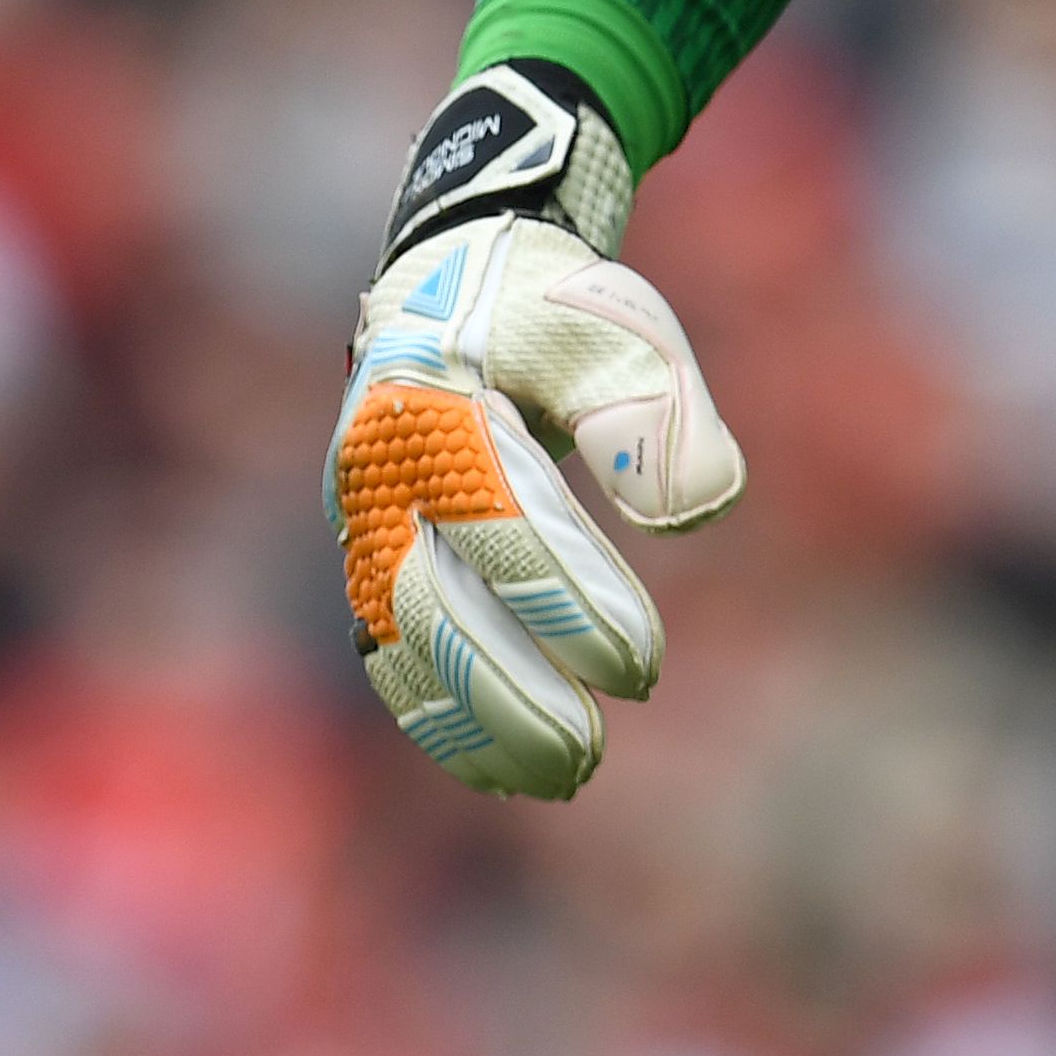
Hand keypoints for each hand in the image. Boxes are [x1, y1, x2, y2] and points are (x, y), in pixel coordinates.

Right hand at [325, 59, 743, 796]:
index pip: (503, 524)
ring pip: (403, 646)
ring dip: (475, 724)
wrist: (461, 278)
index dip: (570, 605)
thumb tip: (693, 516)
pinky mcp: (370, 556)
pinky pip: (393, 651)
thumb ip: (656, 413)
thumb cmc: (553, 308)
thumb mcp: (617, 329)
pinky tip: (507, 770)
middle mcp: (379, 470)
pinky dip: (442, 716)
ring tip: (565, 777)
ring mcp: (362, 520)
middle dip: (510, 693)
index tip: (644, 668)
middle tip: (593, 753)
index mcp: (434, 401)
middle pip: (430, 607)